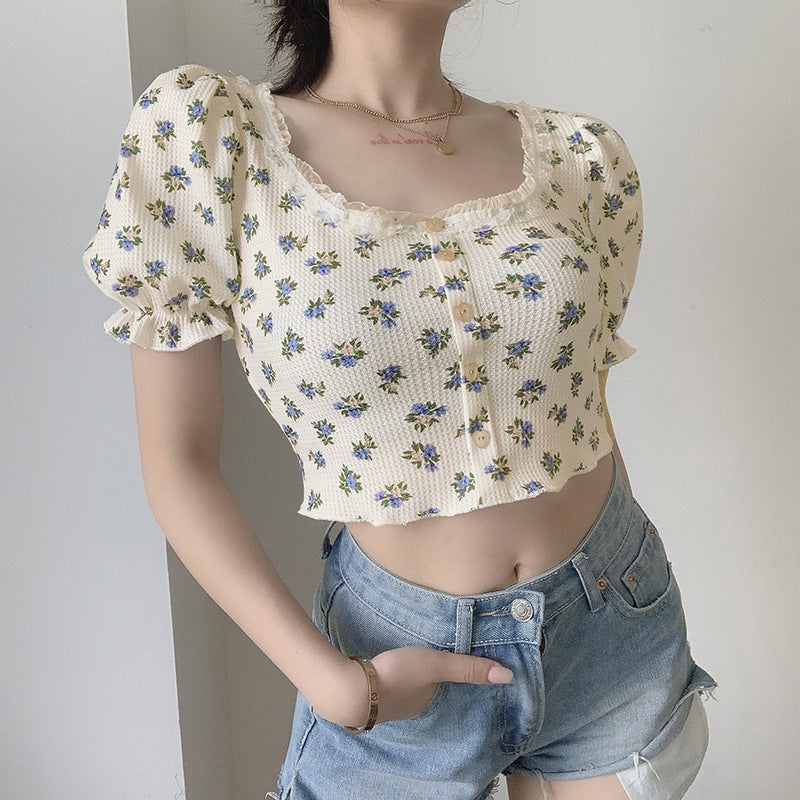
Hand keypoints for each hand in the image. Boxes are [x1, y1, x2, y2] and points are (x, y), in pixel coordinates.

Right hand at [311, 645, 513, 728]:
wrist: (350, 688)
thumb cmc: (398, 676)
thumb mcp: (436, 665)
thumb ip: (468, 667)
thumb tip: (509, 677)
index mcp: (427, 700)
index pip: (441, 685)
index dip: (444, 673)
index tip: (444, 660)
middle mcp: (408, 706)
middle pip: (421, 687)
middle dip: (424, 675)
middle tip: (424, 655)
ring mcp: (385, 702)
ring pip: (402, 685)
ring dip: (404, 674)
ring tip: (405, 658)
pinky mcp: (365, 690)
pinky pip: (382, 683)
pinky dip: (385, 675)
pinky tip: (381, 665)